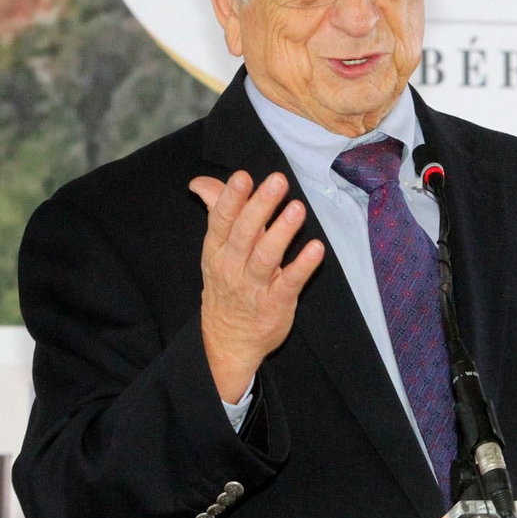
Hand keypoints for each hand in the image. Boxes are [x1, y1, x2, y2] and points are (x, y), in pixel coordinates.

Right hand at [188, 170, 323, 403]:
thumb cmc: (225, 285)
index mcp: (216, 250)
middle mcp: (231, 267)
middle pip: (244, 234)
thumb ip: (215, 210)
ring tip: (297, 209)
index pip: (221, 221)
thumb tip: (199, 182)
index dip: (231, 198)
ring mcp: (253, 287)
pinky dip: (303, 266)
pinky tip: (316, 249)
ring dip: (282, 232)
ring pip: (265, 257)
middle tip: (277, 181)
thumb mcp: (215, 250)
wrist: (227, 341)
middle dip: (260, 206)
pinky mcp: (276, 303)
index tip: (243, 176)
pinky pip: (289, 283)